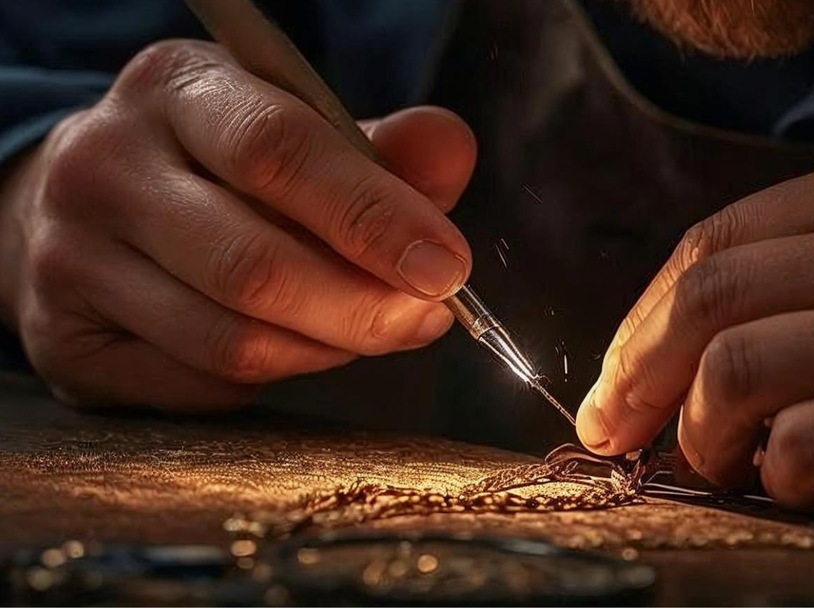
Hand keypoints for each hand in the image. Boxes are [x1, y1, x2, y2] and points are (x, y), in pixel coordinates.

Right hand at [0, 40, 475, 408]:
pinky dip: (274, 378)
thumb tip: (451, 153)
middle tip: (424, 319)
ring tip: (365, 329)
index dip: (372, 218)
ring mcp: (71, 258)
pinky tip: (293, 347)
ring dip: (327, 349)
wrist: (96, 207)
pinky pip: (203, 386)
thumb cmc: (225, 170)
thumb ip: (384, 150)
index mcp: (177, 90)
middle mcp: (106, 166)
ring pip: (233, 341)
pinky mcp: (67, 341)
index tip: (445, 268)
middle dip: (363, 307)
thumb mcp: (301, 131)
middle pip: (254, 265)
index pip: (279, 152)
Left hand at [577, 137, 813, 539]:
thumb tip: (672, 344)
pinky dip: (776, 477)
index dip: (642, 317)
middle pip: (708, 298)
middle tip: (616, 428)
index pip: (717, 240)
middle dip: (637, 374)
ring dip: (704, 434)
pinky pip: (802, 444)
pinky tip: (799, 485)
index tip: (616, 375)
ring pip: (736, 371)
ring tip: (724, 463)